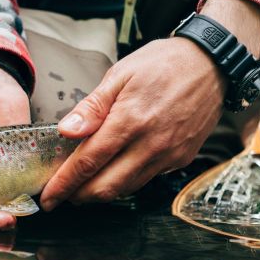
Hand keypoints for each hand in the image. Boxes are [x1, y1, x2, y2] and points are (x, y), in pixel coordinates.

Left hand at [40, 37, 225, 208]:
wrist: (211, 63)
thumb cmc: (163, 63)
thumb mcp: (120, 74)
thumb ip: (91, 107)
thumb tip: (66, 131)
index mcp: (130, 121)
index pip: (88, 163)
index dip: (64, 184)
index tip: (48, 197)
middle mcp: (151, 144)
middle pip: (106, 187)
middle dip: (78, 196)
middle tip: (61, 193)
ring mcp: (169, 155)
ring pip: (126, 189)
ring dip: (100, 192)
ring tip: (82, 185)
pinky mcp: (181, 159)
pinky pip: (146, 179)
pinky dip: (124, 182)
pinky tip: (113, 171)